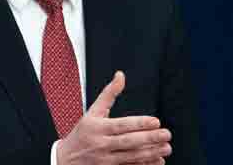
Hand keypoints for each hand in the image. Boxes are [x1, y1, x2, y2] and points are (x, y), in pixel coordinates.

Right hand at [56, 71, 172, 164]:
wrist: (65, 159)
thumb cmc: (82, 133)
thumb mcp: (92, 112)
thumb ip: (108, 94)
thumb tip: (120, 75)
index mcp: (97, 127)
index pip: (121, 125)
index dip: (139, 124)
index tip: (156, 121)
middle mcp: (101, 144)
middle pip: (128, 141)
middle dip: (149, 138)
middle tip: (166, 134)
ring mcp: (105, 160)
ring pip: (131, 156)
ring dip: (150, 153)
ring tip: (166, 148)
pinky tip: (157, 161)